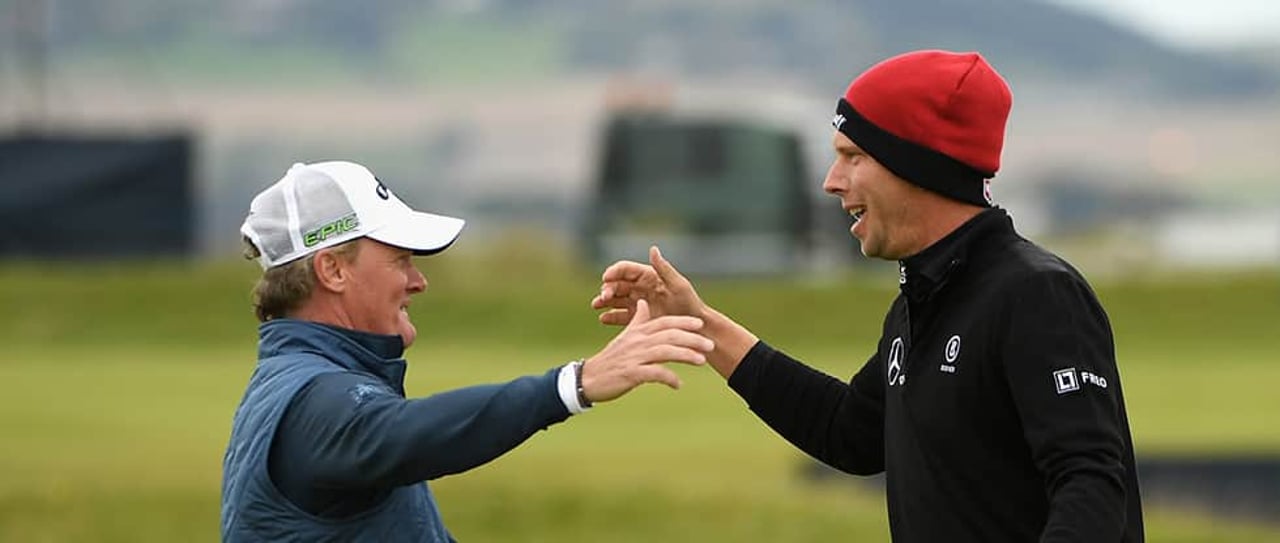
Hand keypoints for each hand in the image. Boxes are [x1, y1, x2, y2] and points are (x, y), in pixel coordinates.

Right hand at [580, 298, 713, 402]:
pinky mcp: (631, 373)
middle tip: (710, 345)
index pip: (664, 323)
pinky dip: (669, 378)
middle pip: (669, 336)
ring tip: (702, 361)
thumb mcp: (624, 337)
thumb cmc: (610, 360)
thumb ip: (637, 321)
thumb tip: (644, 303)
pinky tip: (678, 384)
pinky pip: (654, 374)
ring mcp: (634, 357)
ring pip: (665, 352)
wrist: (588, 379)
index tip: (700, 324)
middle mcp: (638, 342)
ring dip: (686, 355)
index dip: (683, 322)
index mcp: (637, 332)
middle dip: (692, 339)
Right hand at [591, 246, 705, 325]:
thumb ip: (664, 268)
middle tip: (602, 297)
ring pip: (615, 299)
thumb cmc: (690, 303)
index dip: (614, 271)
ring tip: (597, 305)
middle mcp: (641, 287)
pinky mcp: (638, 318)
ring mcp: (638, 303)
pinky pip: (620, 315)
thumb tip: (652, 248)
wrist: (694, 327)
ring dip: (604, 300)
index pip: (626, 269)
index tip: (606, 278)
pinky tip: (603, 319)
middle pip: (617, 284)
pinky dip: (610, 316)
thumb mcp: (678, 285)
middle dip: (607, 288)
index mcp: (648, 276)